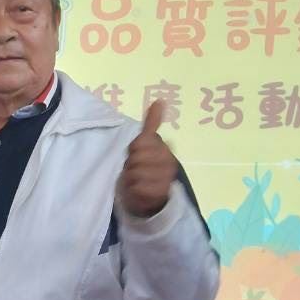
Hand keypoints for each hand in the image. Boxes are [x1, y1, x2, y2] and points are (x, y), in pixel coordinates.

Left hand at [116, 100, 179, 218]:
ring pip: (135, 173)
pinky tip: (138, 192)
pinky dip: (133, 191)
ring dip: (129, 179)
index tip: (136, 156)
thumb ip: (152, 124)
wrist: (151, 198)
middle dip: (130, 165)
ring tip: (136, 182)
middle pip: (136, 158)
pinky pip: (138, 188)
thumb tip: (159, 101)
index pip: (140, 143)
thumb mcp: (146, 144)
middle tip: (135, 171)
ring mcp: (166, 179)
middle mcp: (169, 163)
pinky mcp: (160, 194)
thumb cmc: (145, 168)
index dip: (133, 150)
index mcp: (165, 149)